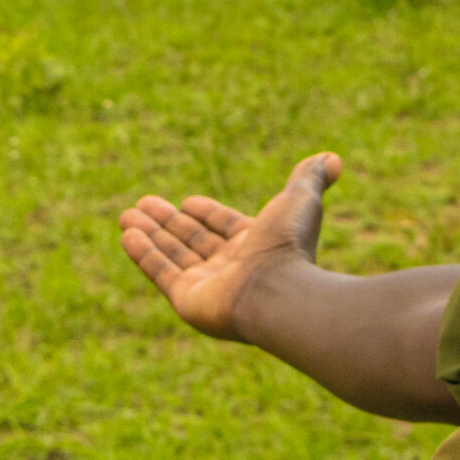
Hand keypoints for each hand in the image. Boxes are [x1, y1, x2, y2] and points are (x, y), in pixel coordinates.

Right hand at [117, 152, 341, 342]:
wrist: (278, 292)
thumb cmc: (289, 246)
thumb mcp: (301, 201)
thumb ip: (310, 178)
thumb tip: (333, 158)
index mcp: (255, 245)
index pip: (223, 227)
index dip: (205, 214)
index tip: (186, 201)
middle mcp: (230, 267)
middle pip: (193, 240)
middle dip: (167, 222)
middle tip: (143, 204)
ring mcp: (208, 286)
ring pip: (173, 254)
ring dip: (150, 234)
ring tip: (126, 214)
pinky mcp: (187, 301)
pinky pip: (161, 273)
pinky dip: (144, 254)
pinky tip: (128, 234)